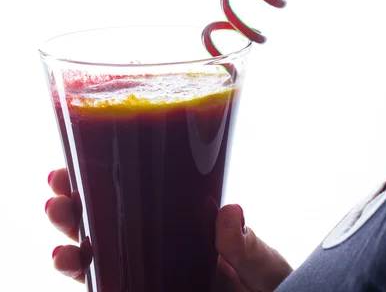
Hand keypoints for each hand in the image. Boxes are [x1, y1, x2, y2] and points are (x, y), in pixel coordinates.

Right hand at [46, 169, 291, 290]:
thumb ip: (247, 245)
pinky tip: (68, 262)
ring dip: (73, 234)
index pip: (142, 191)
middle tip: (58, 189)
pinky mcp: (145, 288)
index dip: (107, 175)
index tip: (79, 162)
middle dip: (78, 201)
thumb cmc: (271, 287)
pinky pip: (108, 282)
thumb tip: (230, 212)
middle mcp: (162, 241)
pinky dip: (84, 272)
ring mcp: (152, 268)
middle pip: (111, 216)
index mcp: (186, 220)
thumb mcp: (263, 264)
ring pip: (101, 248)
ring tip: (58, 221)